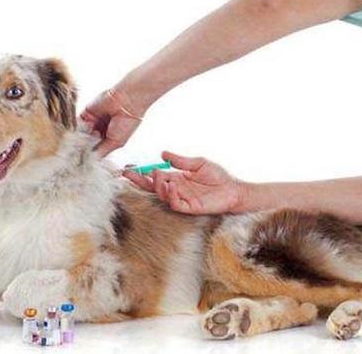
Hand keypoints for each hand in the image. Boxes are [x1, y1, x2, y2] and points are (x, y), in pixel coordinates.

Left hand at [80, 88, 145, 156]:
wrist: (127, 101)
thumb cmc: (128, 122)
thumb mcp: (116, 142)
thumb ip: (103, 150)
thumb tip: (91, 160)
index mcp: (109, 139)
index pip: (96, 150)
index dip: (90, 156)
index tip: (83, 163)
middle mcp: (100, 131)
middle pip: (87, 142)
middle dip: (83, 148)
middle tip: (78, 156)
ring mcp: (92, 122)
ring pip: (81, 134)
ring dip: (80, 140)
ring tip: (80, 146)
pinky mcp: (86, 113)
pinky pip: (78, 123)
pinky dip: (76, 130)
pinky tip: (77, 136)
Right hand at [123, 151, 245, 214]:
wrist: (234, 190)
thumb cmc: (218, 176)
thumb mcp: (198, 163)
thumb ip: (180, 160)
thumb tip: (162, 154)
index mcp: (176, 178)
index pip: (154, 176)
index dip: (141, 172)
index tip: (129, 166)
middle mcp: (176, 189)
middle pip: (152, 186)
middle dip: (139, 180)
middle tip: (127, 173)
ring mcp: (181, 199)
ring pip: (161, 195)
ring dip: (157, 185)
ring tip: (158, 175)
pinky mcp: (189, 208)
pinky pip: (175, 203)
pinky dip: (171, 194)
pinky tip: (172, 185)